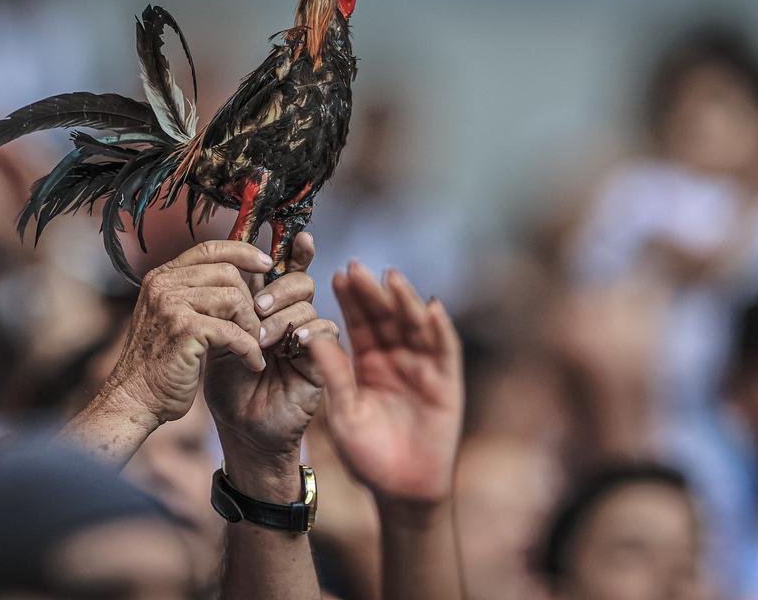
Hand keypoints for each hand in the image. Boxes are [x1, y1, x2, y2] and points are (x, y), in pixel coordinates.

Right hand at [101, 241, 271, 426]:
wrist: (134, 399)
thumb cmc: (159, 364)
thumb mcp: (171, 317)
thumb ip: (194, 293)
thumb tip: (239, 275)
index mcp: (161, 277)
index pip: (210, 248)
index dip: (243, 252)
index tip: (266, 265)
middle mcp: (163, 285)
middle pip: (227, 272)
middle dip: (250, 301)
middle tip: (256, 327)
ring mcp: (171, 305)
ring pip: (234, 298)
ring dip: (251, 325)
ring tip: (253, 346)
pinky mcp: (184, 330)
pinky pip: (233, 331)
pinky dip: (249, 349)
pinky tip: (252, 363)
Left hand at [204, 233, 340, 499]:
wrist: (241, 426)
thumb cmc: (227, 383)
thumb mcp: (221, 335)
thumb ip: (229, 302)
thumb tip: (224, 261)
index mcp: (267, 304)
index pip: (283, 267)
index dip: (294, 249)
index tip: (299, 235)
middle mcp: (290, 314)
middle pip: (299, 279)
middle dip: (279, 287)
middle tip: (255, 307)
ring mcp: (307, 335)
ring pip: (308, 303)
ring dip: (283, 316)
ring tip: (262, 339)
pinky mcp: (322, 358)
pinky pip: (325, 330)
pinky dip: (308, 332)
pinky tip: (292, 343)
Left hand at [310, 263, 462, 508]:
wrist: (401, 489)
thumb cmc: (366, 455)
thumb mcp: (343, 412)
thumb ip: (333, 374)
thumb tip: (310, 334)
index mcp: (366, 363)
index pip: (357, 322)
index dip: (349, 299)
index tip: (334, 274)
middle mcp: (395, 358)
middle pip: (384, 317)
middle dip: (371, 293)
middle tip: (356, 267)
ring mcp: (422, 367)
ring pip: (414, 326)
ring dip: (404, 301)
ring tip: (390, 278)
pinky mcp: (446, 382)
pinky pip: (445, 350)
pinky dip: (440, 328)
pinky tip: (431, 307)